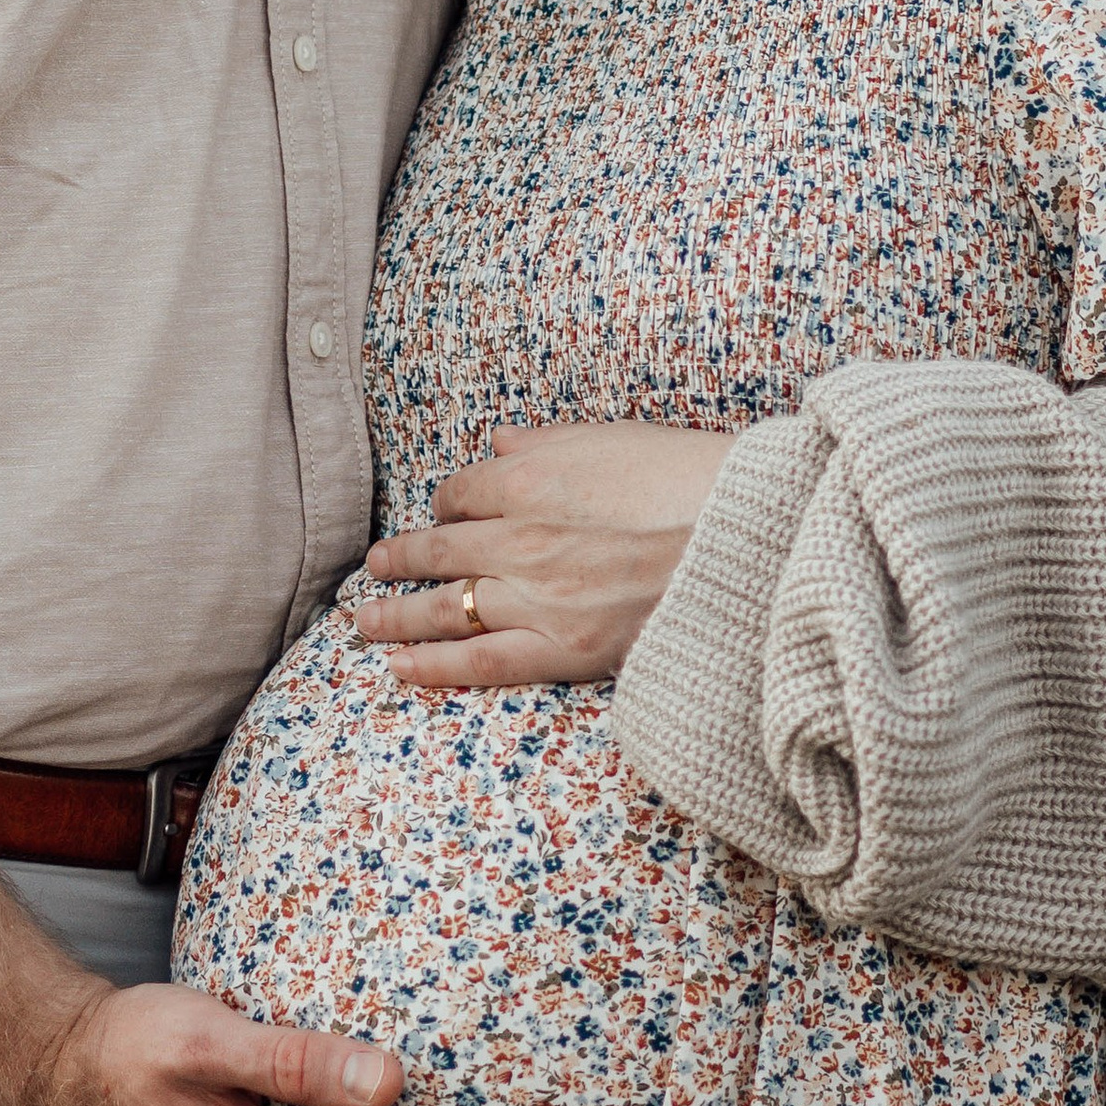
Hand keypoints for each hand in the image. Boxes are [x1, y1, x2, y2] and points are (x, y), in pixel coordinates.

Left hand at [354, 420, 724, 686]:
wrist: (742, 544)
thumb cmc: (692, 484)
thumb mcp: (618, 439)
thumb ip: (549, 441)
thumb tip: (500, 440)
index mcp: (532, 478)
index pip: (462, 492)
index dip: (446, 504)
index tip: (443, 514)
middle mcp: (520, 537)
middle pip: (440, 549)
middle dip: (400, 560)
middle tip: (375, 568)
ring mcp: (535, 597)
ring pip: (445, 607)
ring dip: (394, 614)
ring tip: (363, 620)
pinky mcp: (560, 650)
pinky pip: (479, 661)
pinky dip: (432, 665)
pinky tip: (398, 665)